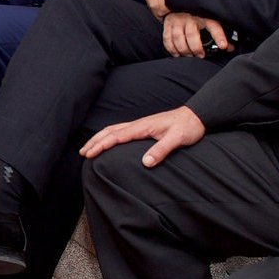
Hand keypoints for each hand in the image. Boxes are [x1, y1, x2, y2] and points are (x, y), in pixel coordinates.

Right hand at [80, 105, 205, 168]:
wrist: (196, 116)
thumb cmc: (188, 128)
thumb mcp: (177, 139)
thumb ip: (161, 149)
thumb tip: (146, 162)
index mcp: (143, 127)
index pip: (117, 136)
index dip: (101, 145)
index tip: (89, 154)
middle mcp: (138, 124)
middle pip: (110, 131)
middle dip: (95, 141)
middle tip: (82, 153)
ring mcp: (140, 125)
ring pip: (114, 129)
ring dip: (100, 138)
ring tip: (89, 148)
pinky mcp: (144, 127)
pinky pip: (121, 130)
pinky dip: (109, 135)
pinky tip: (109, 141)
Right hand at [164, 12, 230, 58]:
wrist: (179, 0)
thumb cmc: (197, 13)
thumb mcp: (210, 19)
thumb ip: (219, 34)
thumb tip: (230, 48)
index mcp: (205, 15)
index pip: (214, 26)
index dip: (219, 36)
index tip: (223, 46)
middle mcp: (190, 17)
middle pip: (192, 36)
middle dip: (196, 49)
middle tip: (200, 56)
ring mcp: (178, 20)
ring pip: (178, 38)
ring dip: (183, 50)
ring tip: (189, 56)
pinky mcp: (168, 24)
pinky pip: (167, 39)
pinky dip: (172, 49)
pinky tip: (177, 54)